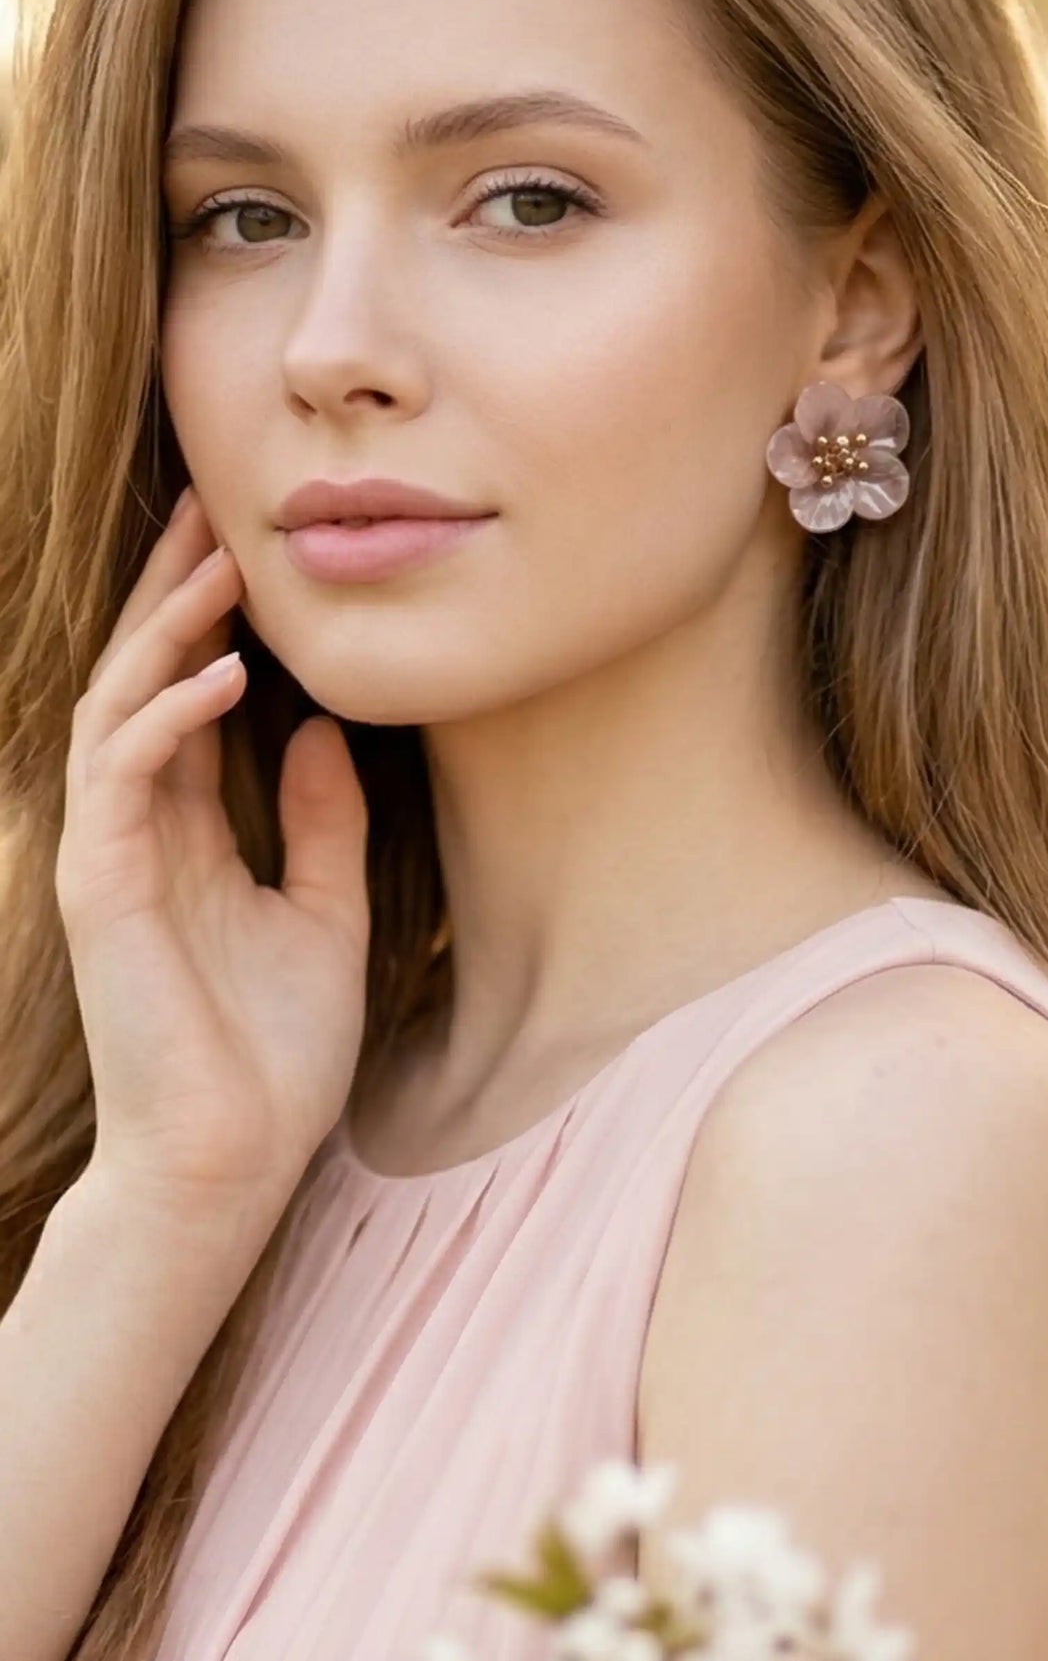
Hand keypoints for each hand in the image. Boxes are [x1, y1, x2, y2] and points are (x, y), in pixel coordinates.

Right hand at [55, 487, 370, 1210]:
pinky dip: (167, 715)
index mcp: (190, 837)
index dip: (211, 627)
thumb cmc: (275, 1055)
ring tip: (220, 565)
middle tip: (212, 509)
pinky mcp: (99, 883)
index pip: (187, 703)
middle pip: (143, 682)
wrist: (234, 1160)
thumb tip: (321, 727)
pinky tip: (225, 673)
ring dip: (166, 632)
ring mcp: (112, 854)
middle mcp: (141, 832)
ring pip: (119, 707)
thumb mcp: (327, 915)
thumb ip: (324, 824)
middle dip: (174, 596)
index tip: (251, 553)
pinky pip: (123, 772)